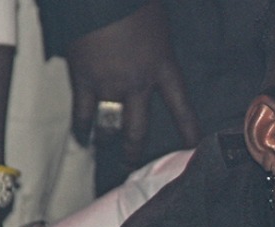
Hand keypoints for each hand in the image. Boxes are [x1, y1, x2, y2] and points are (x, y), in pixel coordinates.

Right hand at [66, 0, 199, 165]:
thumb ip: (158, 50)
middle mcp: (138, 84)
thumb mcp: (159, 28)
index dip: (188, 131)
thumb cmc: (135, 4)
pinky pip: (82, 113)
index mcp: (163, 68)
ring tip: (107, 150)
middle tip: (132, 163)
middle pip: (138, 130)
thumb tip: (154, 57)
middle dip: (134, 150)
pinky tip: (82, 138)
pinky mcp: (82, 80)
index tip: (193, 147)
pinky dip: (81, 128)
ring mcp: (108, 85)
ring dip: (108, 141)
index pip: (182, 108)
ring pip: (109, 127)